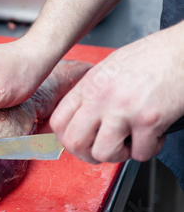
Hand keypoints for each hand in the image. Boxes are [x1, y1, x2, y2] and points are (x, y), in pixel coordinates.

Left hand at [50, 24, 183, 163]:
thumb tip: (82, 117)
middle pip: (74, 142)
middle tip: (104, 149)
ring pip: (103, 153)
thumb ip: (93, 92)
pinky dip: (148, 150)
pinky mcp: (149, 120)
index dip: (67, 138)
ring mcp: (123, 109)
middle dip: (88, 154)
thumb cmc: (153, 57)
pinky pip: (140, 153)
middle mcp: (101, 97)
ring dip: (119, 155)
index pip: (58, 122)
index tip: (80, 142)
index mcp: (89, 85)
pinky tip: (154, 135)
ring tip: (131, 142)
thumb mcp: (110, 69)